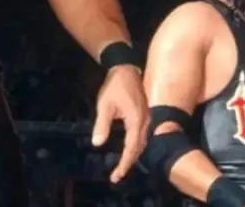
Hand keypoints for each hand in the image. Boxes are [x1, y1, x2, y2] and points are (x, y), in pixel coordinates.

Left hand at [91, 64, 147, 183]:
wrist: (125, 68)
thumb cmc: (114, 86)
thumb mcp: (104, 105)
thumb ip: (102, 125)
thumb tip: (97, 144)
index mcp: (136, 120)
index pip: (132, 148)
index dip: (125, 163)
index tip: (116, 176)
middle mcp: (146, 121)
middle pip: (140, 148)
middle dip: (129, 163)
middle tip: (117, 176)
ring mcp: (148, 117)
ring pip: (143, 142)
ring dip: (133, 156)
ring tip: (122, 167)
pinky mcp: (146, 115)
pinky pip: (143, 135)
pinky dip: (136, 146)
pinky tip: (130, 150)